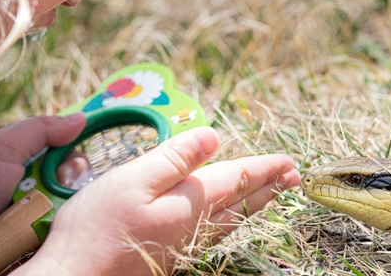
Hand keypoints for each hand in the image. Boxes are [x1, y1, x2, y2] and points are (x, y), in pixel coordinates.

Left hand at [0, 113, 86, 249]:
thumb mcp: (1, 150)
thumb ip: (40, 129)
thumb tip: (80, 118)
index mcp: (23, 161)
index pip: (64, 152)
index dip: (72, 155)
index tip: (71, 164)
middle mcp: (32, 186)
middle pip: (73, 179)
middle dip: (68, 181)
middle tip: (53, 186)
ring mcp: (34, 214)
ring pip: (70, 205)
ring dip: (63, 206)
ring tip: (41, 212)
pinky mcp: (35, 240)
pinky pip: (61, 232)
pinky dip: (58, 229)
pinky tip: (46, 229)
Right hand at [19, 126, 300, 274]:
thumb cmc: (97, 228)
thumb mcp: (133, 180)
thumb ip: (174, 158)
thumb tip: (212, 136)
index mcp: (190, 203)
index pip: (236, 179)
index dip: (264, 168)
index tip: (288, 161)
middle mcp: (194, 225)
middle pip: (241, 203)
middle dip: (268, 187)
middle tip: (294, 177)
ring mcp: (183, 243)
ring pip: (230, 220)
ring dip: (254, 203)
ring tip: (270, 194)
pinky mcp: (170, 253)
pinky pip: (215, 231)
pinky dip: (231, 217)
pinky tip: (227, 218)